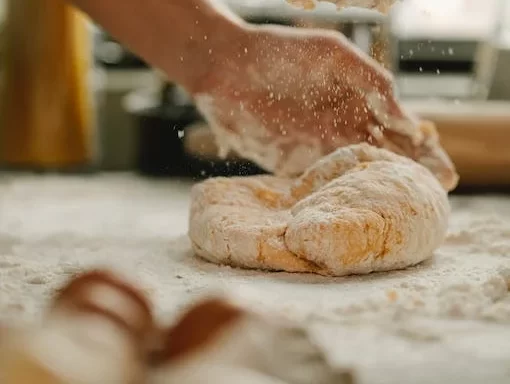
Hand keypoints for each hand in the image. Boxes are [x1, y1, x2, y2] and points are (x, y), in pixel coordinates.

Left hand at [188, 24, 457, 190]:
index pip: (400, 132)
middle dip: (412, 176)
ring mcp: (318, 150)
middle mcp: (342, 129)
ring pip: (359, 175)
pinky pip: (323, 186)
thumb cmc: (282, 53)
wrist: (228, 68)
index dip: (424, 152)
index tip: (446, 174)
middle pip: (386, 158)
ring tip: (408, 211)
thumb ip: (372, 83)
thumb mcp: (335, 56)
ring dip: (382, 193)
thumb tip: (408, 122)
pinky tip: (359, 214)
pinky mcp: (292, 165)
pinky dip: (342, 199)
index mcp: (358, 103)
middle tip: (438, 199)